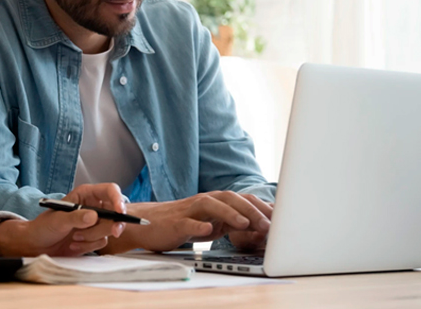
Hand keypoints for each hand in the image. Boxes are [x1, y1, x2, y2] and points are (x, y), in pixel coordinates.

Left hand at [0, 183, 126, 256]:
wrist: (37, 245)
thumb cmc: (43, 227)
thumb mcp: (58, 220)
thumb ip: (76, 218)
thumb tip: (94, 216)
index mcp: (85, 195)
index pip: (109, 191)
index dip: (118, 199)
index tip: (120, 212)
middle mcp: (93, 207)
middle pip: (115, 212)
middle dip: (112, 224)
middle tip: (114, 232)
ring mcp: (95, 223)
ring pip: (109, 229)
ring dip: (93, 237)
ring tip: (75, 237)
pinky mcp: (94, 237)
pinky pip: (102, 242)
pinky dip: (89, 246)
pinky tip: (75, 244)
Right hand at [102, 191, 271, 253]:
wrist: (148, 224)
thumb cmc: (182, 224)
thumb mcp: (212, 223)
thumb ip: (231, 223)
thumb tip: (259, 227)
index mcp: (215, 201)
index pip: (242, 199)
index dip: (261, 207)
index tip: (281, 220)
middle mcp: (203, 201)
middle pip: (230, 198)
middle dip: (251, 209)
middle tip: (268, 224)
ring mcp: (189, 211)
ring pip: (211, 205)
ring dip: (230, 213)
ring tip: (245, 224)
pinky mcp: (175, 223)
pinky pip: (187, 222)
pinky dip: (198, 226)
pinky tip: (208, 231)